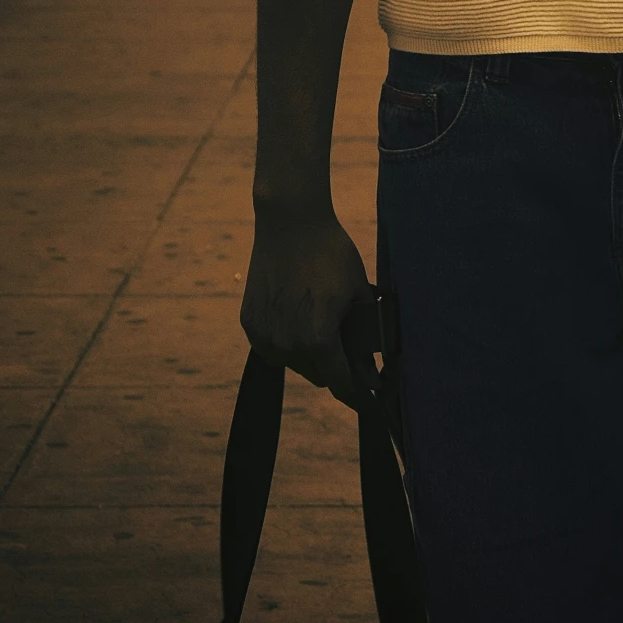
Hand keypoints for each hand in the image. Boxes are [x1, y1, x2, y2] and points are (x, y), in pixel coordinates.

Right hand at [240, 206, 372, 406]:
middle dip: (333, 364)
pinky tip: (294, 312)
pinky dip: (284, 338)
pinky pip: (272, 347)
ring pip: (293, 362)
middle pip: (317, 374)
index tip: (367, 400)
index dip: (357, 394)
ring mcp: (265, 336)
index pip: (340, 384)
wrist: (290, 222)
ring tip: (315, 316)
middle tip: (341, 337)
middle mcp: (288, 345)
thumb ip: (365, 339)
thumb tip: (373, 375)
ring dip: (307, 352)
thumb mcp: (358, 293)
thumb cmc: (331, 253)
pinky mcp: (249, 324)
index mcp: (318, 339)